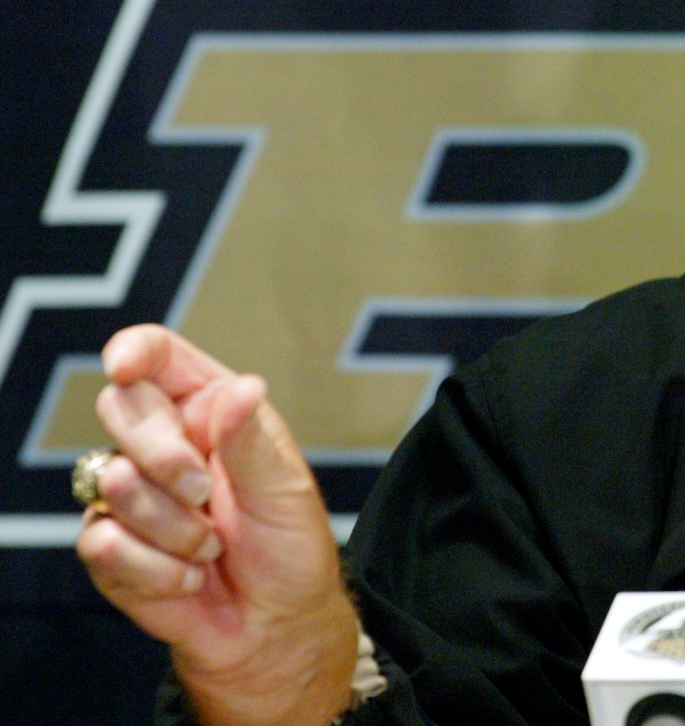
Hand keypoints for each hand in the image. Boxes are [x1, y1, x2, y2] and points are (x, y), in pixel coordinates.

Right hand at [76, 324, 359, 725]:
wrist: (274, 626)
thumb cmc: (289, 548)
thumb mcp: (285, 490)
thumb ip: (252, 441)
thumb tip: (241, 387)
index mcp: (212, 412)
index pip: (160, 358)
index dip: (136, 351)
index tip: (126, 366)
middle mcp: (165, 443)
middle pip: (121, 408)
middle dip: (162, 454)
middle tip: (204, 493)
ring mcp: (131, 494)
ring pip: (110, 480)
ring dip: (172, 526)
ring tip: (212, 547)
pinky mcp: (110, 546)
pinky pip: (101, 541)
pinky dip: (155, 568)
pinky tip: (189, 578)